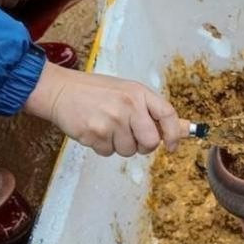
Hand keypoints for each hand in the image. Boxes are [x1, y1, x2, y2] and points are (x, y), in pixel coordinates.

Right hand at [24, 61, 181, 156]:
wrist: (60, 91)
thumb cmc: (96, 92)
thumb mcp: (128, 92)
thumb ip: (152, 111)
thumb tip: (183, 130)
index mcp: (139, 93)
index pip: (168, 114)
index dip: (174, 134)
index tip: (172, 145)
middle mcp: (128, 105)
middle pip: (150, 142)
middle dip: (143, 145)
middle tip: (131, 136)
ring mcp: (112, 121)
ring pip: (128, 151)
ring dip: (119, 145)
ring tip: (107, 127)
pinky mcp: (95, 134)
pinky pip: (108, 153)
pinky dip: (103, 146)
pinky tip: (95, 130)